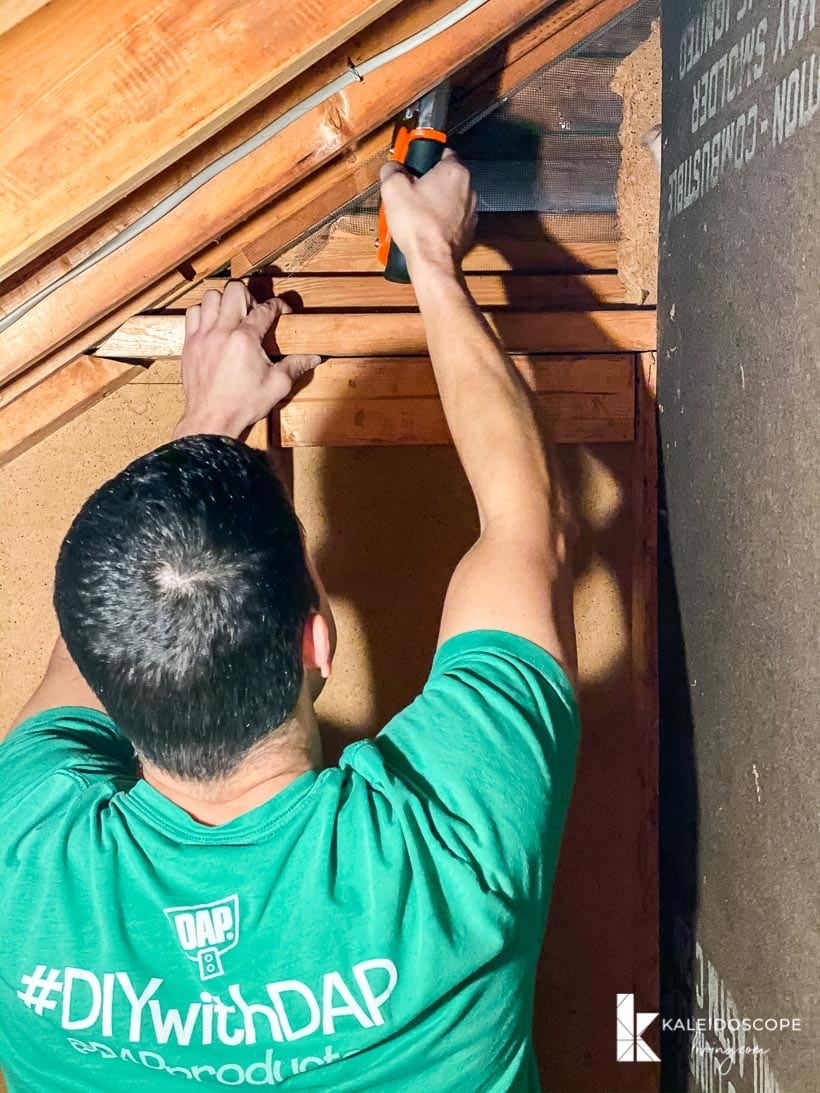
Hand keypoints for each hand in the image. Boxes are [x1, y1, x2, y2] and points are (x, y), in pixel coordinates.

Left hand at [172, 281, 320, 439]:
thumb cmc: (243, 405)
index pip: (265, 309)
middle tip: (253, 312)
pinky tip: (213, 326)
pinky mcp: (189, 343)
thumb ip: (295, 366)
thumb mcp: (276, 386)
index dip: (278, 306)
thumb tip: (314, 357)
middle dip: (248, 296)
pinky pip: (192, 313)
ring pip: (210, 297)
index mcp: (245, 340)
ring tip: (232, 317)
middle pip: (234, 290)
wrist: (211, 419)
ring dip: (224, 302)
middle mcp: (222, 332)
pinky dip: (204, 313)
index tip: (283, 311)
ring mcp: (202, 336)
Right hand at [379, 149, 476, 275]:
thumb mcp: (393, 189)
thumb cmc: (418, 225)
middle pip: (444, 178)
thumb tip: (391, 168)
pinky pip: (451, 220)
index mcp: (454, 171)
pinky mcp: (468, 232)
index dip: (423, 157)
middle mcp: (468, 189)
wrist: (433, 261)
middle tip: (408, 192)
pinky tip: (423, 229)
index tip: (412, 163)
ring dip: (433, 204)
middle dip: (426, 184)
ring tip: (414, 214)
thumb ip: (392, 171)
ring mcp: (471, 212)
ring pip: (448, 200)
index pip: (441, 151)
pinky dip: (439, 222)